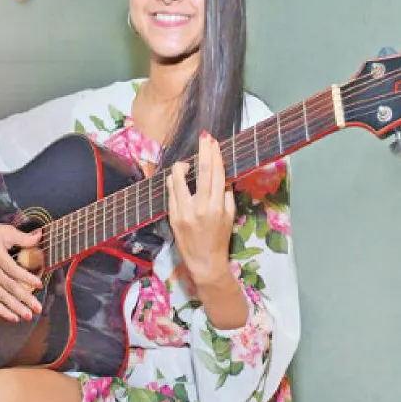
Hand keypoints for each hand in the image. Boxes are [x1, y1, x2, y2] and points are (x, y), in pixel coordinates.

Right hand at [0, 224, 43, 321]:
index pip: (12, 269)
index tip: (39, 285)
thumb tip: (40, 235)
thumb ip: (22, 238)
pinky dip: (1, 311)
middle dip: (24, 298)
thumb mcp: (5, 232)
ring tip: (28, 316)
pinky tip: (13, 318)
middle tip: (38, 308)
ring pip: (0, 295)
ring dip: (14, 307)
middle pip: (8, 285)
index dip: (25, 277)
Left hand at [167, 133, 247, 328]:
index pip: (216, 174)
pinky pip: (171, 192)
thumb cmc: (220, 240)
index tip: (213, 142)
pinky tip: (177, 177)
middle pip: (202, 172)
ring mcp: (184, 211)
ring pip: (180, 180)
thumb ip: (227, 196)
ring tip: (187, 162)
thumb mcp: (230, 217)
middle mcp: (200, 207)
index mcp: (217, 206)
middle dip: (203, 152)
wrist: (205, 263)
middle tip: (204, 138)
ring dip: (183, 166)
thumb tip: (222, 177)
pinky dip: (174, 182)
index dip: (215, 155)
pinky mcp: (173, 217)